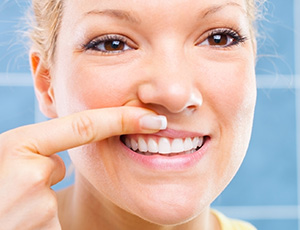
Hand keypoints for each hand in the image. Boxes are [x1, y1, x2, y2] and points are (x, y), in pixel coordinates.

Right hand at [0, 107, 165, 228]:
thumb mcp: (1, 160)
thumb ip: (32, 154)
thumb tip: (58, 164)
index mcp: (16, 146)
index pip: (85, 126)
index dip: (123, 119)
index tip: (154, 119)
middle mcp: (27, 172)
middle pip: (58, 166)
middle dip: (41, 174)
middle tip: (7, 188)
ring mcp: (36, 206)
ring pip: (51, 192)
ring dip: (34, 199)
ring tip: (5, 208)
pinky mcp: (44, 229)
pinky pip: (49, 216)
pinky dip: (36, 218)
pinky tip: (15, 220)